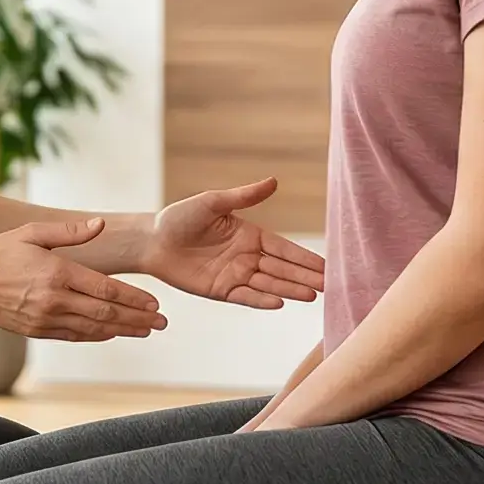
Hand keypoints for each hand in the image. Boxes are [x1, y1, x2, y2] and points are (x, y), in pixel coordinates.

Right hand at [0, 218, 167, 341]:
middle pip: (106, 313)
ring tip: (145, 332)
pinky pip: (74, 336)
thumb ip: (69, 233)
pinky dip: (96, 336)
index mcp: (57, 273)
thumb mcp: (31, 233)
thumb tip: (101, 225)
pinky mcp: (37, 331)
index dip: (134, 298)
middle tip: (162, 323)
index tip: (155, 304)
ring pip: (93, 329)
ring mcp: (45, 319)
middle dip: (137, 319)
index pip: (106, 289)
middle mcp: (54, 299)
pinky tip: (112, 333)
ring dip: (122, 331)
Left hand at [143, 178, 325, 308]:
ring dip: (290, 289)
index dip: (305, 258)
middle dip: (306, 277)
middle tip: (331, 286)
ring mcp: (235, 275)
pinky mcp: (221, 290)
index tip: (327, 267)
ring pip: (269, 284)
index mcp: (250, 235)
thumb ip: (244, 196)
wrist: (152, 240)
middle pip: (282, 269)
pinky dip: (262, 299)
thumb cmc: (180, 217)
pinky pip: (246, 296)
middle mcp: (247, 256)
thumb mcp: (213, 202)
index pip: (284, 249)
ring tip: (313, 295)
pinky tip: (281, 302)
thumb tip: (274, 181)